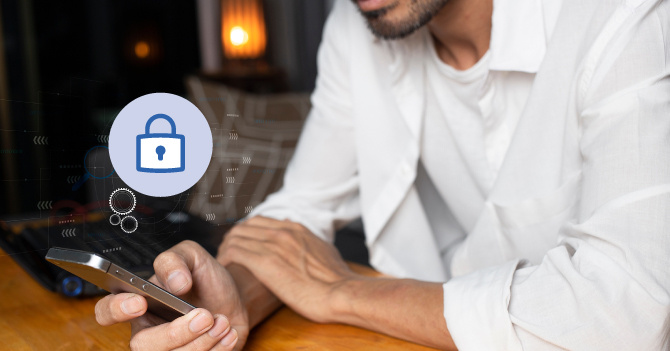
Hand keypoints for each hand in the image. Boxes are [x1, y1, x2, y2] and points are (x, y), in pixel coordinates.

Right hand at [94, 240, 248, 349]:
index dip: (116, 310)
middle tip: (205, 315)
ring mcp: (167, 350)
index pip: (107, 312)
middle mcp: (147, 332)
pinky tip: (228, 333)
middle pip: (144, 346)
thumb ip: (176, 260)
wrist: (233, 298)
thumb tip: (175, 282)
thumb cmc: (205, 280)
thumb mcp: (192, 256)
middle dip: (177, 333)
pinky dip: (217, 350)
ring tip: (222, 321)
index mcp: (137, 303)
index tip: (140, 302)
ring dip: (202, 342)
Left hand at [218, 216, 355, 322]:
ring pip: (235, 236)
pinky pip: (234, 251)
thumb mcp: (324, 251)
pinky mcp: (264, 262)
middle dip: (233, 239)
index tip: (244, 246)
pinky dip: (226, 258)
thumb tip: (306, 240)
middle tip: (229, 255)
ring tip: (226, 263)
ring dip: (226, 249)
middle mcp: (282, 231)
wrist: (340, 292)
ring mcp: (273, 244)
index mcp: (295, 228)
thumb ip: (309, 243)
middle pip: (244, 226)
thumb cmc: (336, 280)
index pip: (259, 222)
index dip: (247, 233)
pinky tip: (226, 270)